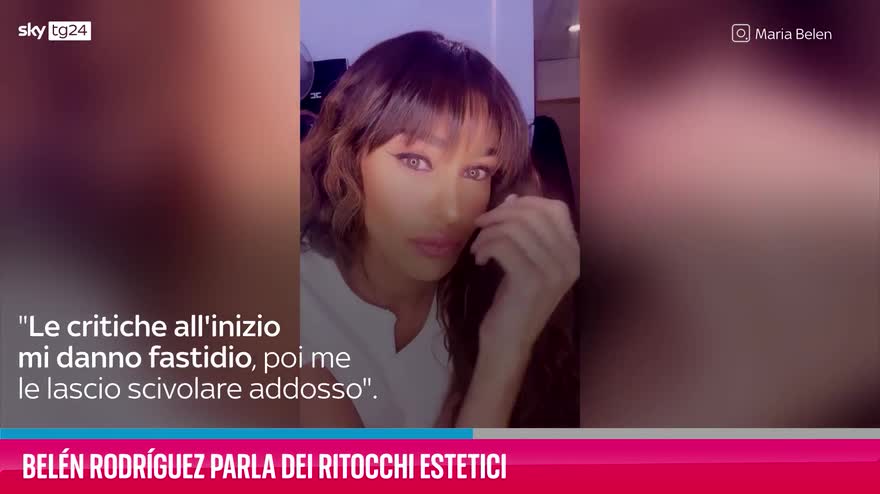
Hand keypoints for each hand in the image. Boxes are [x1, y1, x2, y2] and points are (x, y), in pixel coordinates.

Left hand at [471, 194, 579, 357]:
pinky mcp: (531, 282)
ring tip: (477, 248)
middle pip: (533, 214)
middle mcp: (569, 260)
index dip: (526, 203)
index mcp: (573, 253)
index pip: (556, 208)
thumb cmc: (514, 301)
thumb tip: (513, 198)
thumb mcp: (522, 260)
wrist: (509, 342)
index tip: (500, 214)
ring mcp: (553, 271)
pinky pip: (504, 246)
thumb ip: (523, 230)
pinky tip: (479, 260)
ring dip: (489, 232)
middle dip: (500, 214)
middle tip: (480, 226)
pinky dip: (485, 247)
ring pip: (516, 228)